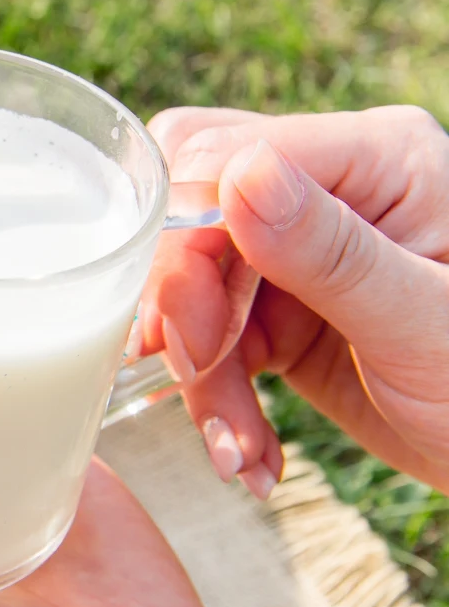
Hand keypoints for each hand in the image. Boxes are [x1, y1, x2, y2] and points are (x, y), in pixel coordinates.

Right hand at [141, 106, 448, 496]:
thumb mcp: (425, 323)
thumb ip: (333, 250)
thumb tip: (242, 174)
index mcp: (377, 158)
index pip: (224, 155)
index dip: (185, 239)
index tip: (186, 331)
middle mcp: (330, 190)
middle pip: (191, 214)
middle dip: (180, 305)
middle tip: (197, 374)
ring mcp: (302, 252)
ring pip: (190, 288)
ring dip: (202, 376)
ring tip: (240, 451)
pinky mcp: (282, 311)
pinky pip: (209, 338)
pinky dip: (218, 399)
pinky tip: (250, 450)